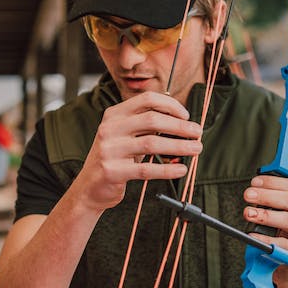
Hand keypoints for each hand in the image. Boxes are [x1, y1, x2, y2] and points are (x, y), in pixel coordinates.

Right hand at [70, 92, 202, 212]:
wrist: (89, 187)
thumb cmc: (115, 158)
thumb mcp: (125, 135)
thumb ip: (146, 125)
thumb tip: (182, 120)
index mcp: (114, 114)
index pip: (147, 100)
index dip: (171, 105)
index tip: (186, 116)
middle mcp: (110, 128)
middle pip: (152, 120)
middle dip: (180, 127)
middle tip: (198, 133)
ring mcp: (109, 150)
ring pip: (152, 144)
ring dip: (179, 146)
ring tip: (196, 149)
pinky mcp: (113, 171)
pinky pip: (146, 169)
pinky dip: (168, 170)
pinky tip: (182, 169)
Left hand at [243, 175, 287, 287]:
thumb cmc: (280, 235)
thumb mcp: (278, 215)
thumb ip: (270, 201)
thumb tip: (254, 188)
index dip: (273, 182)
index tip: (254, 182)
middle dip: (267, 196)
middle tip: (247, 195)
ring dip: (265, 215)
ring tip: (248, 213)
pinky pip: (281, 244)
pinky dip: (265, 239)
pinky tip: (252, 236)